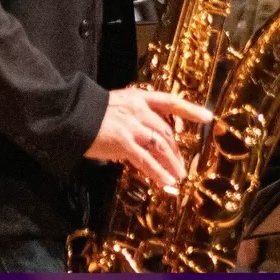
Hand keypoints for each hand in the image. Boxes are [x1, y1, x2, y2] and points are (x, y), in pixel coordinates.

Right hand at [85, 86, 212, 189]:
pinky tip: (166, 182)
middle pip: (166, 131)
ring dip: (172, 163)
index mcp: (138, 98)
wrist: (71, 114)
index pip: (169, 101)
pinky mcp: (123, 142)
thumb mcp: (116, 105)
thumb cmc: (90, 112)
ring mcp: (132, 126)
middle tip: (182, 165)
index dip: (190, 109)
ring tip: (178, 177)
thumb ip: (134, 116)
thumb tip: (148, 134)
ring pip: (160, 146)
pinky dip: (158, 172)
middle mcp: (138, 110)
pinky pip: (146, 160)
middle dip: (176, 150)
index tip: (207, 116)